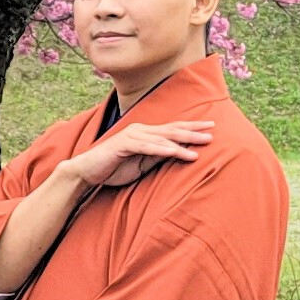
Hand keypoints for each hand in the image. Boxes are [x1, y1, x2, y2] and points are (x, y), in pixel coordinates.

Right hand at [64, 118, 212, 191]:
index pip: (172, 129)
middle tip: (212, 133)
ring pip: (162, 138)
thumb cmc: (113, 169)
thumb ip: (158, 157)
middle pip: (171, 130)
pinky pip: (146, 147)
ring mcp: (131, 136)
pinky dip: (161, 149)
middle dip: (193, 131)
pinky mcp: (123, 145)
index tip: (211, 128)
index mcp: (145, 134)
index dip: (192, 127)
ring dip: (182, 142)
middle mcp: (140, 130)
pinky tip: (175, 152)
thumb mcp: (141, 164)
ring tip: (199, 146)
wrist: (86, 171)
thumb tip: (177, 155)